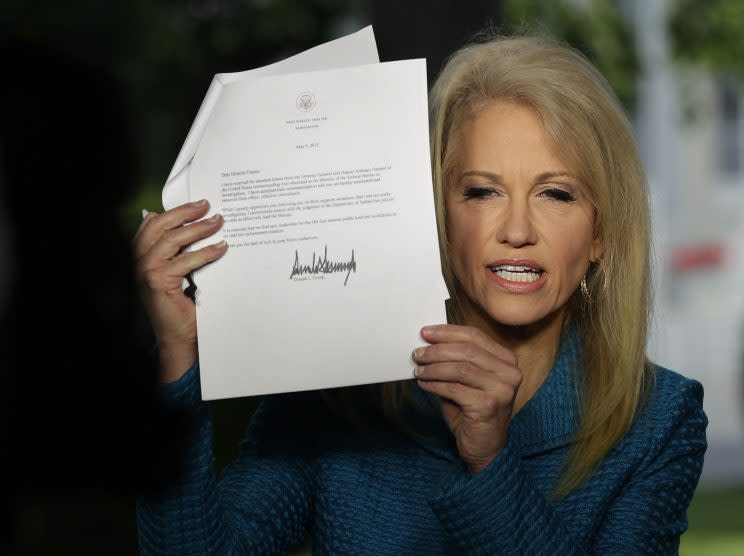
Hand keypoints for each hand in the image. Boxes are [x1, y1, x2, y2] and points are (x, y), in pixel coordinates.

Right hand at [133, 199, 227, 381]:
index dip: (176, 211)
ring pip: (173, 240)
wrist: (178, 336)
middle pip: (161, 226)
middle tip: (210, 208)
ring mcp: (145, 271)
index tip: (198, 204)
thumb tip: (193, 224)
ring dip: (199, 229)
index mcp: (140, 254)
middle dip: (187, 213)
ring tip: (218, 223)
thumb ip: (176, 251)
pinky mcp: (158, 281)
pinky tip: (221, 248)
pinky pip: (186, 261)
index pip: (153, 223)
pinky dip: (206, 252)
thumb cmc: (180, 304)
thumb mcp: (175, 272)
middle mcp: (138, 260)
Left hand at [412, 324, 521, 475]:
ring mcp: (502, 389)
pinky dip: (435, 384)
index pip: (475, 336)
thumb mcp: (466, 381)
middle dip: (438, 350)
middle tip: (417, 353)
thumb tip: (427, 344)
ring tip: (418, 370)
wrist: (485, 447)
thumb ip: (454, 361)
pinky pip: (455, 389)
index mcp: (506, 360)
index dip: (448, 332)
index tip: (426, 332)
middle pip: (467, 350)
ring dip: (434, 367)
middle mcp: (509, 372)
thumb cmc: (473, 411)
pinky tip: (424, 384)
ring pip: (460, 368)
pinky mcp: (489, 405)